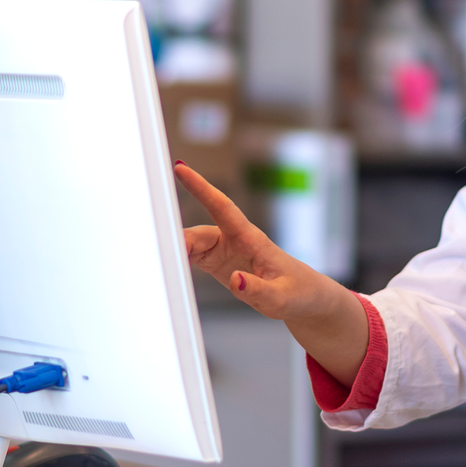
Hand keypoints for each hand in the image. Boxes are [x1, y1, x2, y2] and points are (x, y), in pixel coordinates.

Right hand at [176, 162, 368, 385]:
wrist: (304, 298)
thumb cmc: (297, 293)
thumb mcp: (280, 298)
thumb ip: (257, 290)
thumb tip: (234, 280)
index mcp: (251, 239)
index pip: (222, 207)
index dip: (201, 188)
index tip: (180, 168)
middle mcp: (235, 240)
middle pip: (199, 232)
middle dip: (179, 237)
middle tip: (161, 250)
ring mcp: (225, 250)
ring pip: (192, 244)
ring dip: (176, 250)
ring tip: (161, 263)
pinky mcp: (219, 263)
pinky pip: (193, 256)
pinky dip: (179, 259)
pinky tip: (168, 266)